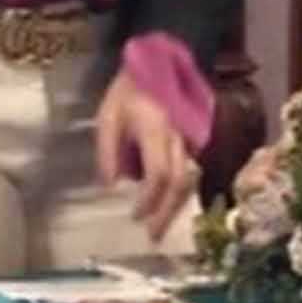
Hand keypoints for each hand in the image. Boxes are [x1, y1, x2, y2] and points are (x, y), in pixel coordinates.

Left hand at [95, 73, 198, 241]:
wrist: (160, 65)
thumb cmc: (129, 91)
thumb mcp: (108, 118)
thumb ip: (108, 153)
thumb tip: (109, 187)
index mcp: (157, 131)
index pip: (159, 174)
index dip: (149, 200)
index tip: (135, 217)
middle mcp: (179, 139)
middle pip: (179, 184)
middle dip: (166, 213)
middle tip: (153, 237)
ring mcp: (190, 140)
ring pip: (187, 181)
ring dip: (174, 207)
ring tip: (159, 228)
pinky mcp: (193, 142)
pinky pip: (188, 172)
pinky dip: (177, 192)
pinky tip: (165, 206)